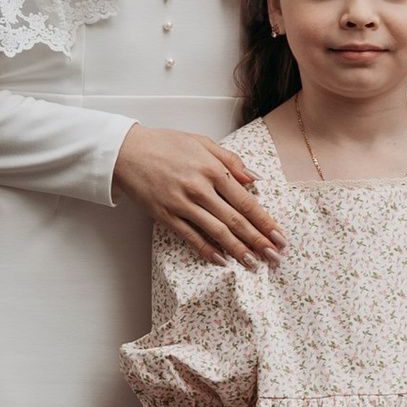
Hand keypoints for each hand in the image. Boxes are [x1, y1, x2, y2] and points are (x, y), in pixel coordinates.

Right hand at [114, 123, 282, 265]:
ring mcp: (182, 204)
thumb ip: (230, 160)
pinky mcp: (165, 216)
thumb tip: (254, 179)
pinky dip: (207, 250)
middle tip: (274, 257)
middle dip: (258, 241)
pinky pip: (191, 237)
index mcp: (212, 169)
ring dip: (238, 250)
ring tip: (254, 263)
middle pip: (236, 220)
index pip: (246, 201)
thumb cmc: (166, 144)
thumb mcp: (202, 143)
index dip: (265, 222)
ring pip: (217, 232)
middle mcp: (200, 188)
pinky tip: (222, 261)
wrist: (127, 151)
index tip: (279, 236)